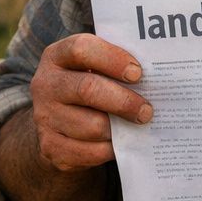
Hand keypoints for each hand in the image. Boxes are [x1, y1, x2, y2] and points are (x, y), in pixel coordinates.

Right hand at [29, 33, 149, 172]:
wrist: (56, 123)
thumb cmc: (89, 87)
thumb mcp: (93, 69)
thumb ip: (115, 67)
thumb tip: (157, 78)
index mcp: (57, 56)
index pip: (82, 49)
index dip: (113, 59)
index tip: (138, 73)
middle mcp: (45, 84)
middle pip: (88, 89)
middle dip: (124, 101)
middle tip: (147, 111)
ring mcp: (44, 117)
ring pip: (92, 126)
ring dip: (119, 129)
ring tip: (135, 126)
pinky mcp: (50, 147)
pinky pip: (88, 152)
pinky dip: (110, 149)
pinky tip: (119, 142)